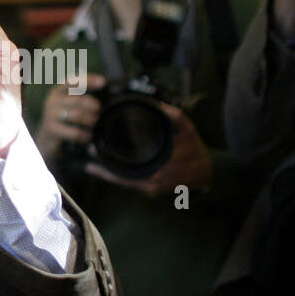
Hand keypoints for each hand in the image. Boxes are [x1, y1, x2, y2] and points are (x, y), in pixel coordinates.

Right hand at [34, 73, 107, 159]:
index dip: (89, 80)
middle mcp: (53, 101)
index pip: (73, 81)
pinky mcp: (51, 130)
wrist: (47, 141)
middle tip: (100, 112)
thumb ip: (82, 98)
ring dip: (91, 120)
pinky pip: (74, 132)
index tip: (103, 82)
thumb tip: (106, 91)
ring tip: (96, 124)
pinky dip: (84, 135)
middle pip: (78, 99)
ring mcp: (50, 115)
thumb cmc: (63, 121)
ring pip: (77, 115)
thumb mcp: (70, 107)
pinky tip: (89, 137)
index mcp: (58, 91)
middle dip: (93, 105)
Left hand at [85, 103, 211, 198]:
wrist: (205, 172)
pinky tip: (107, 171)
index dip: (108, 162)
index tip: (94, 152)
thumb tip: (157, 104)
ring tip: (92, 165)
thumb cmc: (195, 148)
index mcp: (160, 165)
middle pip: (122, 176)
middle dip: (103, 168)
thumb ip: (173, 115)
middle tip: (89, 153)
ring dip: (108, 174)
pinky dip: (119, 178)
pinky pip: (132, 185)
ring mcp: (152, 188)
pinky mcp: (152, 191)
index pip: (127, 167)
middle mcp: (154, 180)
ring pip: (125, 183)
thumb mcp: (188, 128)